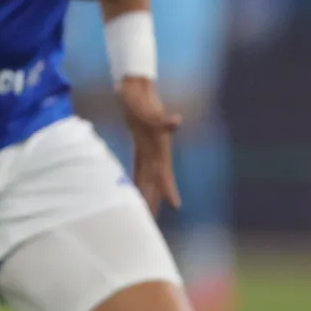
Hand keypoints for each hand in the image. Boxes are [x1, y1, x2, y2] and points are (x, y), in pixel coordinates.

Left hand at [116, 73, 181, 210]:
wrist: (135, 89)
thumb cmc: (140, 100)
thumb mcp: (148, 110)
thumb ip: (162, 120)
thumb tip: (176, 122)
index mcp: (158, 147)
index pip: (164, 173)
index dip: (168, 188)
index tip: (176, 205)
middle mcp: (155, 151)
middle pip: (155, 180)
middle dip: (153, 199)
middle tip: (151, 221)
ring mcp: (149, 149)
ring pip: (148, 177)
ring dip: (146, 193)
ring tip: (145, 213)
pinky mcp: (141, 146)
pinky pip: (139, 168)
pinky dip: (138, 180)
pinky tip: (133, 190)